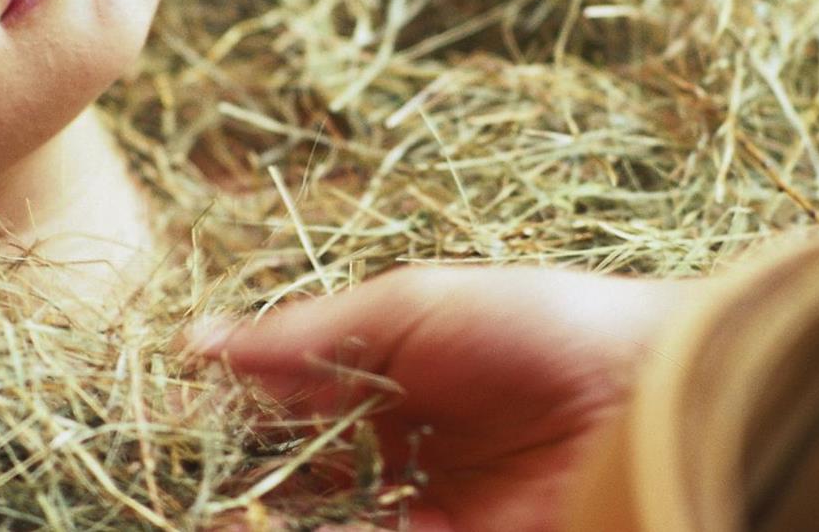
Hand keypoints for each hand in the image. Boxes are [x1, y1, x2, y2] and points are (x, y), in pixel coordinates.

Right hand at [186, 266, 696, 531]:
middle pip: (292, 478)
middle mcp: (400, 450)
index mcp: (390, 380)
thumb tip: (198, 342)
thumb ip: (306, 335)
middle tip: (185, 479)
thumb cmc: (541, 326)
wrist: (650, 393)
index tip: (169, 415)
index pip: (284, 404)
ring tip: (223, 511)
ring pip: (319, 523)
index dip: (226, 413)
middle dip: (236, 480)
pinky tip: (275, 523)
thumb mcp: (412, 308)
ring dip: (263, 517)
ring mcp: (426, 510)